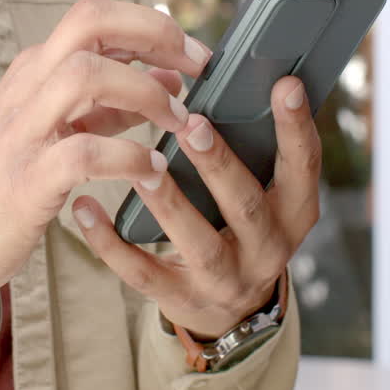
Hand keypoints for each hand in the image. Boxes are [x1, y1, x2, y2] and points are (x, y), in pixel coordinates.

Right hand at [0, 0, 211, 321]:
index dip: (153, 24)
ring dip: (145, 93)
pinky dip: (127, 157)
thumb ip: (111, 101)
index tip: (196, 53)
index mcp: (35, 71)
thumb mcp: (58, 128)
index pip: (95, 15)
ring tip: (177, 123)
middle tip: (198, 68)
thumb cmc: (7, 183)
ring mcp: (22, 132)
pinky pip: (84, 153)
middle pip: (89, 22)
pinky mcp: (24, 181)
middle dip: (153, 34)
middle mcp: (26, 88)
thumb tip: (171, 76)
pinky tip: (151, 171)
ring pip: (87, 75)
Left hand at [72, 76, 320, 339]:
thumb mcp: (263, 192)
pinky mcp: (181, 299)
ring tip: (141, 168)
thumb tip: (216, 80)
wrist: (228, 309)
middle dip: (220, 164)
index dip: (296, 128)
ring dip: (170, 202)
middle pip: (247, 206)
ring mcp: (225, 280)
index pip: (303, 167)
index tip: (284, 85)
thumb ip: (250, 148)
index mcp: (293, 213)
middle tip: (193, 123)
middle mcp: (268, 250)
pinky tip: (85, 209)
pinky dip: (111, 242)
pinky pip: (143, 272)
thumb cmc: (239, 226)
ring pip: (199, 243)